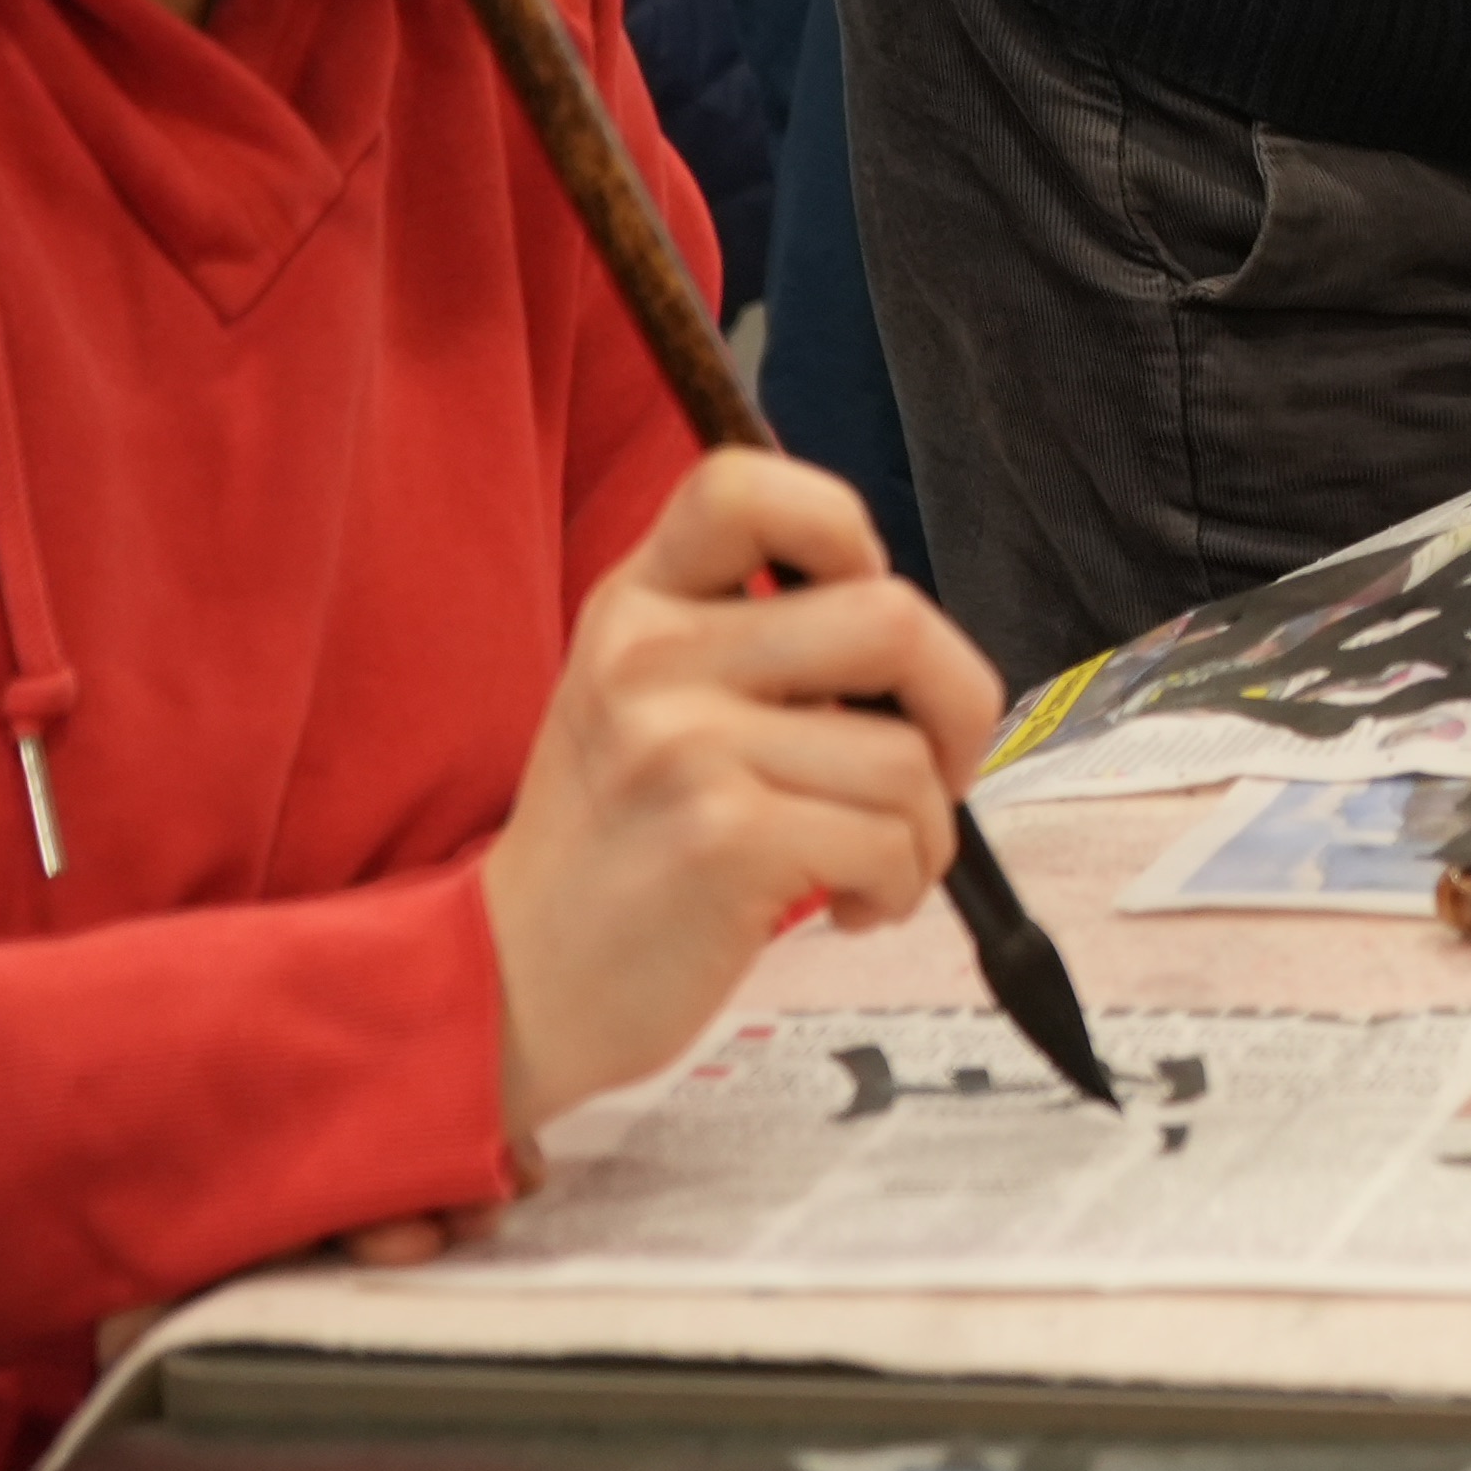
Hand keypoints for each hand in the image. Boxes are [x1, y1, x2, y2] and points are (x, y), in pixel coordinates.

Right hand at [484, 448, 1007, 1146]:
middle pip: (893, 617)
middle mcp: (651, 654)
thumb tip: (917, 642)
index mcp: (638, 603)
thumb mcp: (645, 702)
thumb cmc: (620, 847)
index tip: (862, 611)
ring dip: (925, 832)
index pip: (746, 485)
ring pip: (906, 757)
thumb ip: (753, 642)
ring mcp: (682, 743)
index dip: (843, 529)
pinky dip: (899, 887)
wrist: (512, 984)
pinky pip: (891, 841)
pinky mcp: (723, 836)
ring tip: (869, 867)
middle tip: (935, 771)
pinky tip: (845, 907)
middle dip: (958, 704)